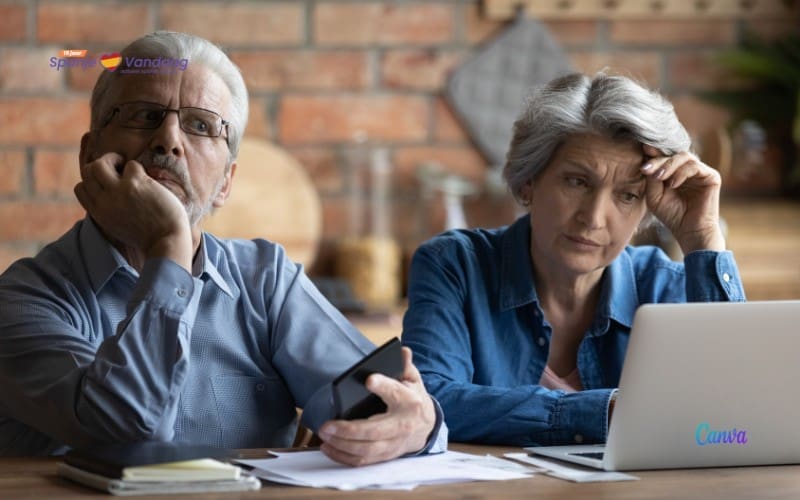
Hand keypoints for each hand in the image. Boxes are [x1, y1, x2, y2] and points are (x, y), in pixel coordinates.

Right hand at [74, 153, 192, 269]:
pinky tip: (148, 180)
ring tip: (127, 167)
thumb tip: (110, 193)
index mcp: (99, 213)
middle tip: (119, 169)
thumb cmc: (149, 236)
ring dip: (113, 159)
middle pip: (88, 171)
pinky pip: (131, 165)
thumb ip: (110, 211)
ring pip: (99, 164)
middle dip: (102, 164)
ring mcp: (118, 192)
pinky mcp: (135, 184)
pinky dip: (139, 169)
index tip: (109, 182)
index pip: (80, 188)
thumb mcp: (118, 226)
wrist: (167, 242)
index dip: (93, 180)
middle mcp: (104, 202)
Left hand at [318, 347, 435, 465]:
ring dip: (342, 445)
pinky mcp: (385, 456)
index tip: (368, 380)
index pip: (396, 393)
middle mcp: (401, 425)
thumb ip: (405, 366)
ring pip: (366, 450)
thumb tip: (402, 351)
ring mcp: (393, 444)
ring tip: (324, 435)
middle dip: (348, 430)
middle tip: (327, 425)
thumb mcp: (413, 380)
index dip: (383, 386)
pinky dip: (343, 457)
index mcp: (409, 402)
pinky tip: (328, 448)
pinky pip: (363, 461)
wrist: (426, 427)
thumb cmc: (413, 399)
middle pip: (374, 431)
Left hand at [641, 145, 725, 252]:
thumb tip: (648, 162)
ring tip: (659, 177)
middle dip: (657, 160)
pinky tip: (672, 184)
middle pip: (672, 154)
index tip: (641, 151)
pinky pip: (695, 166)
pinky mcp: (711, 176)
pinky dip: (681, 173)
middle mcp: (688, 169)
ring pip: (684, 156)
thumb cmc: (672, 215)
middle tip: (645, 168)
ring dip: (668, 165)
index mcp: (675, 172)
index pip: (664, 157)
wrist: (689, 231)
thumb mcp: (654, 196)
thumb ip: (651, 180)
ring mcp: (700, 171)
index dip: (653, 153)